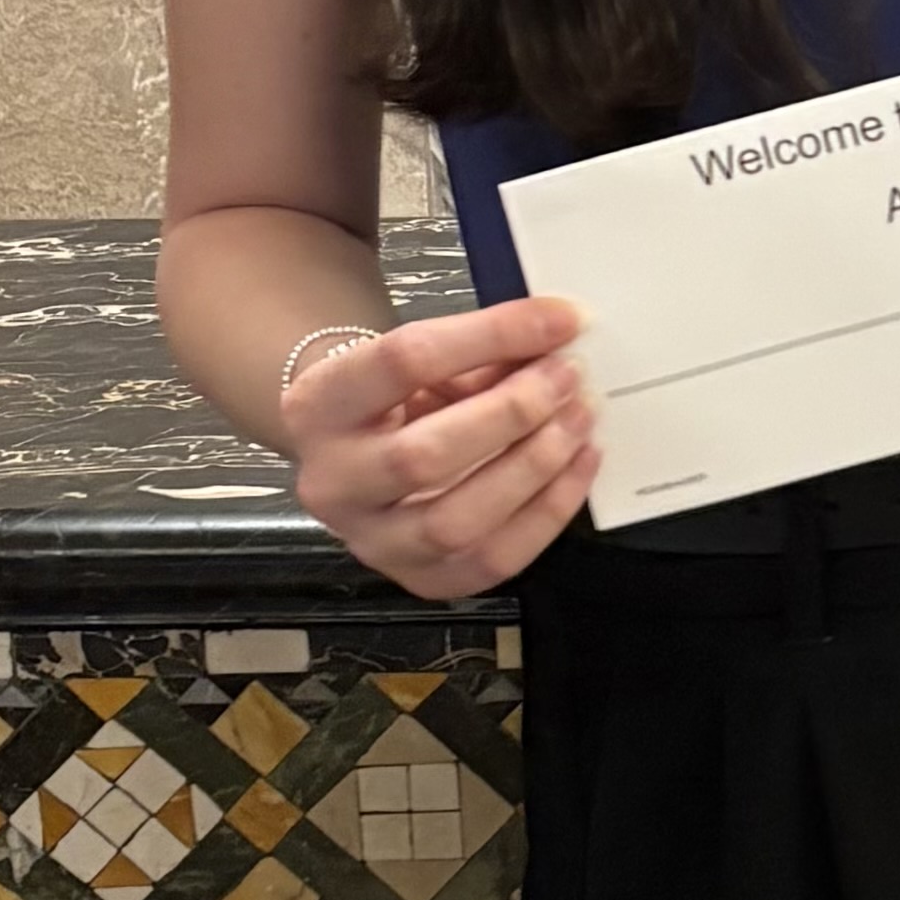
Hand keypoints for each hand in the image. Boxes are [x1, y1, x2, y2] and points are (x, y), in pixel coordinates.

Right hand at [281, 296, 596, 596]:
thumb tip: (560, 336)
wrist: (360, 455)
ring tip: (581, 421)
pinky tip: (580, 464)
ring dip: (534, 467)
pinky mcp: (420, 582)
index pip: (404, 362)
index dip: (492, 335)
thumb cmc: (399, 396)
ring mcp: (372, 543)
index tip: (562, 318)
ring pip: (455, 523)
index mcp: (318, 405)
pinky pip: (492, 561)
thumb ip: (482, 350)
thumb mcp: (425, 360)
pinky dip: (549, 512)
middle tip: (569, 378)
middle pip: (423, 457)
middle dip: (512, 414)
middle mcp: (332, 483)